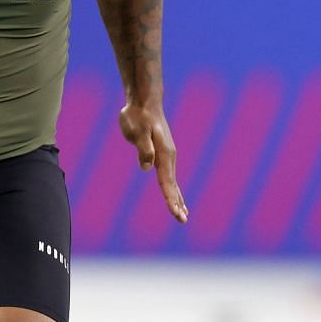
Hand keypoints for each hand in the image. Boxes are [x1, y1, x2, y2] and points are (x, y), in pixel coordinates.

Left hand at [119, 100, 187, 223]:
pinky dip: (173, 189)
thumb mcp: (137, 131)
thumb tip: (147, 167)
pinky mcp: (162, 153)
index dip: (171, 200)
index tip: (176, 214)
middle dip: (177, 204)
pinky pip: (169, 176)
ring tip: (183, 214)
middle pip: (173, 186)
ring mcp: (167, 155)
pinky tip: (174, 195)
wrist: (144, 101)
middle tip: (183, 221)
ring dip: (178, 199)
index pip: (167, 183)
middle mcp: (169, 157)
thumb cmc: (138, 115)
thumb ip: (143, 149)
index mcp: (164, 154)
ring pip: (173, 182)